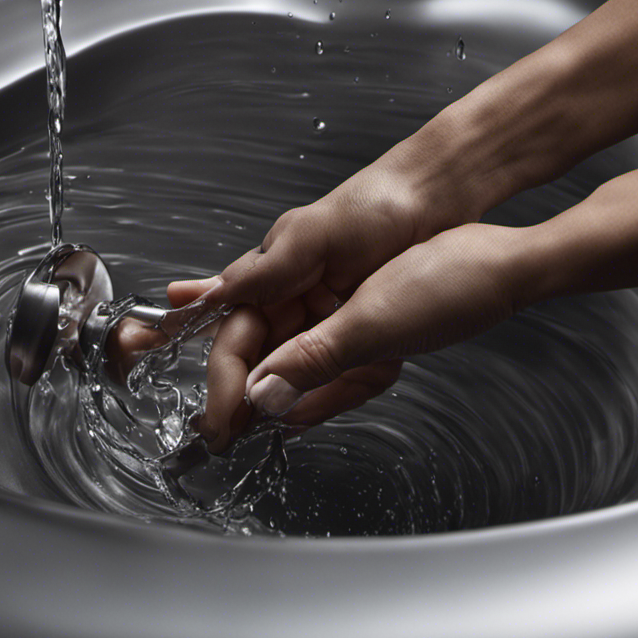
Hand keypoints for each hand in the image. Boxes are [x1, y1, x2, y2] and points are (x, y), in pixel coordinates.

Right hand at [167, 153, 481, 451]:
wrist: (437, 201)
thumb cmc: (372, 205)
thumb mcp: (307, 237)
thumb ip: (257, 275)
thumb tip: (199, 301)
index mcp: (270, 279)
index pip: (234, 336)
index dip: (224, 376)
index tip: (220, 414)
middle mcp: (296, 305)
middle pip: (261, 364)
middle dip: (244, 401)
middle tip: (227, 436)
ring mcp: (332, 324)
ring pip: (298, 378)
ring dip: (283, 406)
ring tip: (264, 433)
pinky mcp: (370, 337)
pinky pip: (344, 380)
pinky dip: (329, 400)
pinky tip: (307, 417)